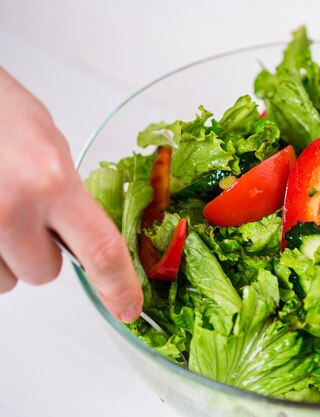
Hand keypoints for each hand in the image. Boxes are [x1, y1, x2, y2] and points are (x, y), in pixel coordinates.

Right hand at [0, 67, 142, 322]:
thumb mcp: (53, 151)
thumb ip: (72, 199)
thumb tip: (85, 240)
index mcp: (52, 182)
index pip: (101, 251)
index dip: (118, 286)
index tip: (128, 307)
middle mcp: (11, 209)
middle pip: (45, 273)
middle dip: (42, 253)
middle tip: (27, 213)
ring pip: (6, 278)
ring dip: (6, 255)